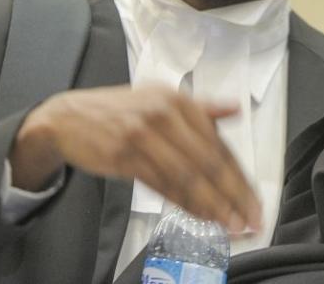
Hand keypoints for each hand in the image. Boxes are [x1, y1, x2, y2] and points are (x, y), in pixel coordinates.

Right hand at [9, 84, 261, 232]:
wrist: (68, 117)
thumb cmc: (120, 111)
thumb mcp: (159, 99)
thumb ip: (200, 108)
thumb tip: (235, 108)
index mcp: (178, 100)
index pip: (217, 143)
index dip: (239, 175)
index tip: (255, 200)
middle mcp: (163, 114)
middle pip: (207, 161)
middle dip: (233, 195)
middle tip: (250, 219)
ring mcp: (143, 135)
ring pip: (186, 176)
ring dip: (212, 205)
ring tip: (231, 225)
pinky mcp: (124, 156)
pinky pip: (161, 185)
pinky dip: (183, 203)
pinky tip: (199, 216)